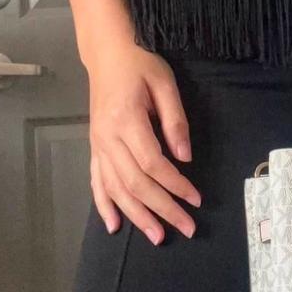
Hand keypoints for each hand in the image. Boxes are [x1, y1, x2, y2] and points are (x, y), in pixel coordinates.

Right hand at [86, 40, 201, 245]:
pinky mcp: (95, 148)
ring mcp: (98, 146)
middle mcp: (107, 138)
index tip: (196, 199)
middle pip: (136, 183)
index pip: (153, 164)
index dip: (176, 185)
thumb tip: (185, 157)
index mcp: (126, 121)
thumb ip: (176, 121)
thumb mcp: (165, 84)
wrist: (107, 53)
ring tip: (157, 237)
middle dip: (163, 209)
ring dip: (137, 216)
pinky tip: (114, 226)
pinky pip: (96, 182)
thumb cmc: (140, 64)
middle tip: (187, 228)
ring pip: (116, 189)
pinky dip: (104, 206)